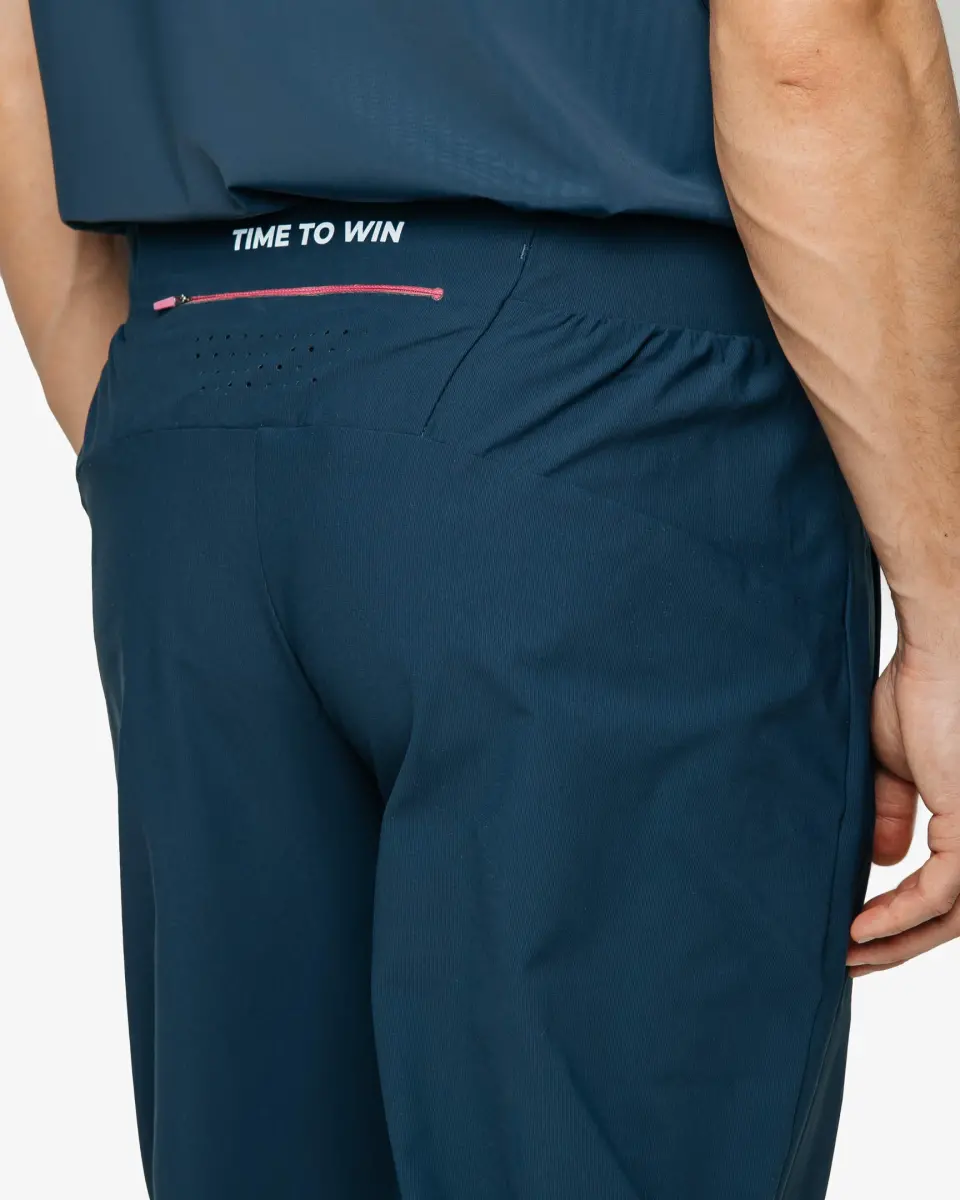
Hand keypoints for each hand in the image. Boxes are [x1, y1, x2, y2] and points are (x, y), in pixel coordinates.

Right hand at [847, 631, 959, 975]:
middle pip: (950, 916)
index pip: (943, 889)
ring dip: (897, 942)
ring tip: (848, 954)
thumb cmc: (918, 690)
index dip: (900, 918)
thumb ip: (892, 813)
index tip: (853, 931)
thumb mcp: (894, 764)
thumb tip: (882, 861)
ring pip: (950, 914)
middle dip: (898, 945)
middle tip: (849, 961)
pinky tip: (862, 927)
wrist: (939, 652)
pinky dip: (898, 916)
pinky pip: (940, 893)